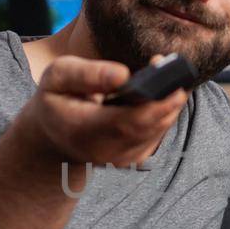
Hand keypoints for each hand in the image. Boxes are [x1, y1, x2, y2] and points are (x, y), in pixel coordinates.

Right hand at [21, 54, 188, 168]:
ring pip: (157, 129)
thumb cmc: (57, 100)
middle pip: (148, 126)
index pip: (126, 122)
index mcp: (81, 130)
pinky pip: (157, 133)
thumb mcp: (58, 76)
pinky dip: (163, 112)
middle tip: (175, 69)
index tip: (169, 81)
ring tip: (168, 75)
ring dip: (168, 102)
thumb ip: (86, 73)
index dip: (154, 103)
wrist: (54, 136)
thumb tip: (123, 74)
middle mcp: (103, 151)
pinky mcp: (133, 157)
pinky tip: (161, 93)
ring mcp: (120, 158)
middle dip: (167, 97)